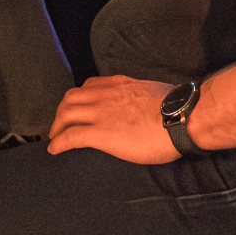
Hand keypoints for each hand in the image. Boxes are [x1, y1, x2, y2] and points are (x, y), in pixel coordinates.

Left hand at [48, 75, 179, 162]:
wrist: (181, 118)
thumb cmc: (176, 108)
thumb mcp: (153, 92)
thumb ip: (140, 97)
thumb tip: (144, 106)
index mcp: (120, 85)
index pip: (89, 86)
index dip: (78, 98)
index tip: (76, 107)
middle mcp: (106, 94)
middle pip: (71, 98)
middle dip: (62, 111)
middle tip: (60, 125)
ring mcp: (102, 112)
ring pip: (66, 113)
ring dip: (57, 125)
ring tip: (55, 137)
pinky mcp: (101, 133)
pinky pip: (71, 136)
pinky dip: (58, 143)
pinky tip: (54, 149)